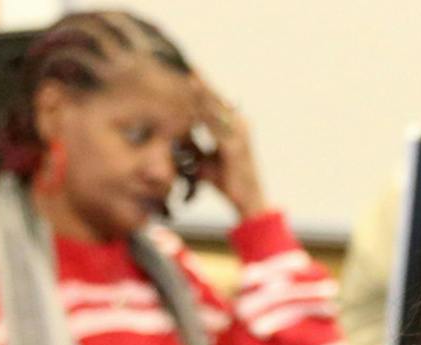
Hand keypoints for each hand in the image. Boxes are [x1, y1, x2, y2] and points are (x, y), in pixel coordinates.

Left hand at [191, 77, 268, 220]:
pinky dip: (205, 115)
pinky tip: (193, 105)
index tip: (187, 75)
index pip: (216, 104)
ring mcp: (240, 135)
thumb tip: (173, 143)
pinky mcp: (236, 145)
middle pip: (218, 101)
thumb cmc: (227, 184)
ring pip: (218, 109)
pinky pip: (218, 127)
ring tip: (190, 78)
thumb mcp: (204, 163)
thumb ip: (193, 149)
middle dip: (203, 85)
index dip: (202, 90)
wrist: (247, 202)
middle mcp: (240, 127)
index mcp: (234, 128)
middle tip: (189, 66)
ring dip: (204, 94)